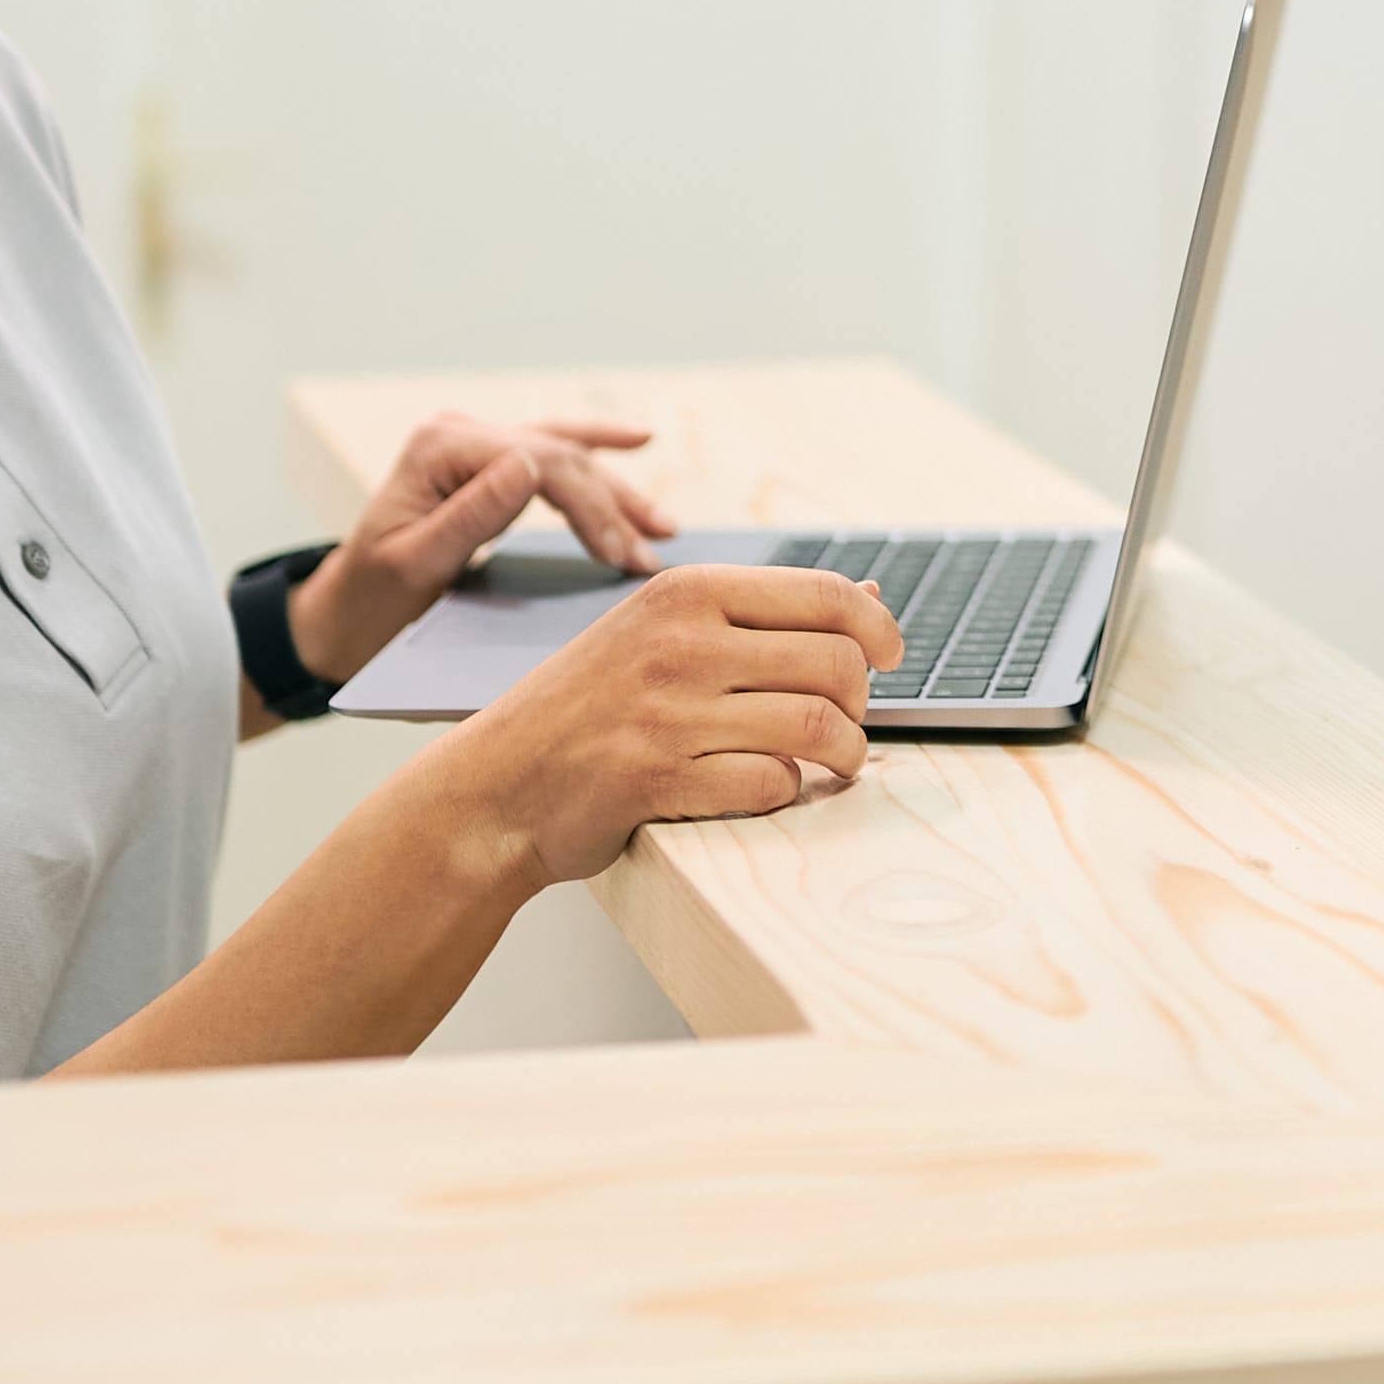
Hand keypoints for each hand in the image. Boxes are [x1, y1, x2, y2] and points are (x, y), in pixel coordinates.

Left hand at [283, 409, 670, 685]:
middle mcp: (458, 433)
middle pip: (559, 455)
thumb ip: (470, 517)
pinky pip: (551, 452)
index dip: (589, 507)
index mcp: (438, 448)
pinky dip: (596, 451)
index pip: (539, 463)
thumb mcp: (413, 568)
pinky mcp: (485, 464)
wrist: (341, 617)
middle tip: (650, 557)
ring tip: (664, 526)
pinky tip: (639, 441)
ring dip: (617, 488)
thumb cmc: (370, 602)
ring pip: (565, 453)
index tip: (621, 559)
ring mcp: (472, 444)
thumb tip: (530, 466)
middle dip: (612, 506)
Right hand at [456, 560, 909, 875]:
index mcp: (683, 591)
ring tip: (835, 762)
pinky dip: (787, 792)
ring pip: (818, 726)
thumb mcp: (658, 633)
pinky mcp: (658, 780)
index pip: (826, 595)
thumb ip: (758, 614)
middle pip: (836, 664)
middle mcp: (679, 643)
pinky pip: (772, 784)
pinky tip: (769, 787)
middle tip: (847, 721)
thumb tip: (868, 595)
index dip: (879, 630)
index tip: (891, 657)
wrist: (492, 787)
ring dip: (845, 754)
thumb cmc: (586, 710)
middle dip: (862, 702)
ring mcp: (668, 713)